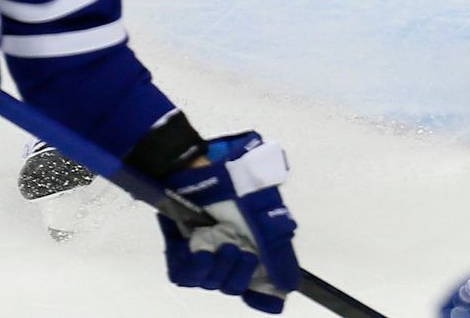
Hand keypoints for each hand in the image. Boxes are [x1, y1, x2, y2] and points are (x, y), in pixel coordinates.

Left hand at [158, 132, 299, 312]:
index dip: (263, 296)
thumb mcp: (268, 215)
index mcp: (253, 245)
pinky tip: (202, 252)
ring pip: (210, 282)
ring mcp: (204, 253)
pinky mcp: (179, 252)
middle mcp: (230, 252)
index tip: (268, 299)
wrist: (202, 168)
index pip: (259, 283)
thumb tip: (291, 285)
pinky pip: (185, 275)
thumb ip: (279, 251)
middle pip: (234, 286)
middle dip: (239, 275)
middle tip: (242, 253)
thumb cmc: (238, 186)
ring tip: (225, 246)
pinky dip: (196, 267)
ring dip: (219, 269)